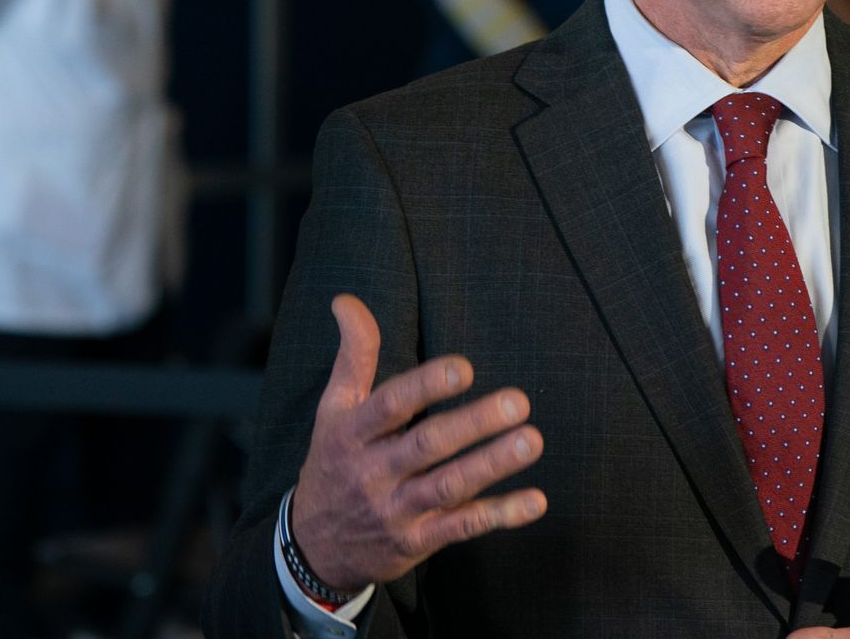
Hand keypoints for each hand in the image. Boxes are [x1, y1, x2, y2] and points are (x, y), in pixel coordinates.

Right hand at [289, 294, 546, 590]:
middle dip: (473, 425)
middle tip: (518, 401)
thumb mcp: (334, 410)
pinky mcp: (417, 542)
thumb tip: (346, 300)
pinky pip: (462, 528)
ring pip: (448, 487)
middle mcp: (373, 472)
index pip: (389, 406)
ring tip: (532, 440)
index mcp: (353, 434)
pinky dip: (500, 516)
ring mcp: (396, 510)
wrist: (314, 548)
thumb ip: (353, 356)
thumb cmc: (334, 463)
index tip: (464, 368)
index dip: (425, 387)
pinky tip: (536, 501)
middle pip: (426, 445)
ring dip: (492, 465)